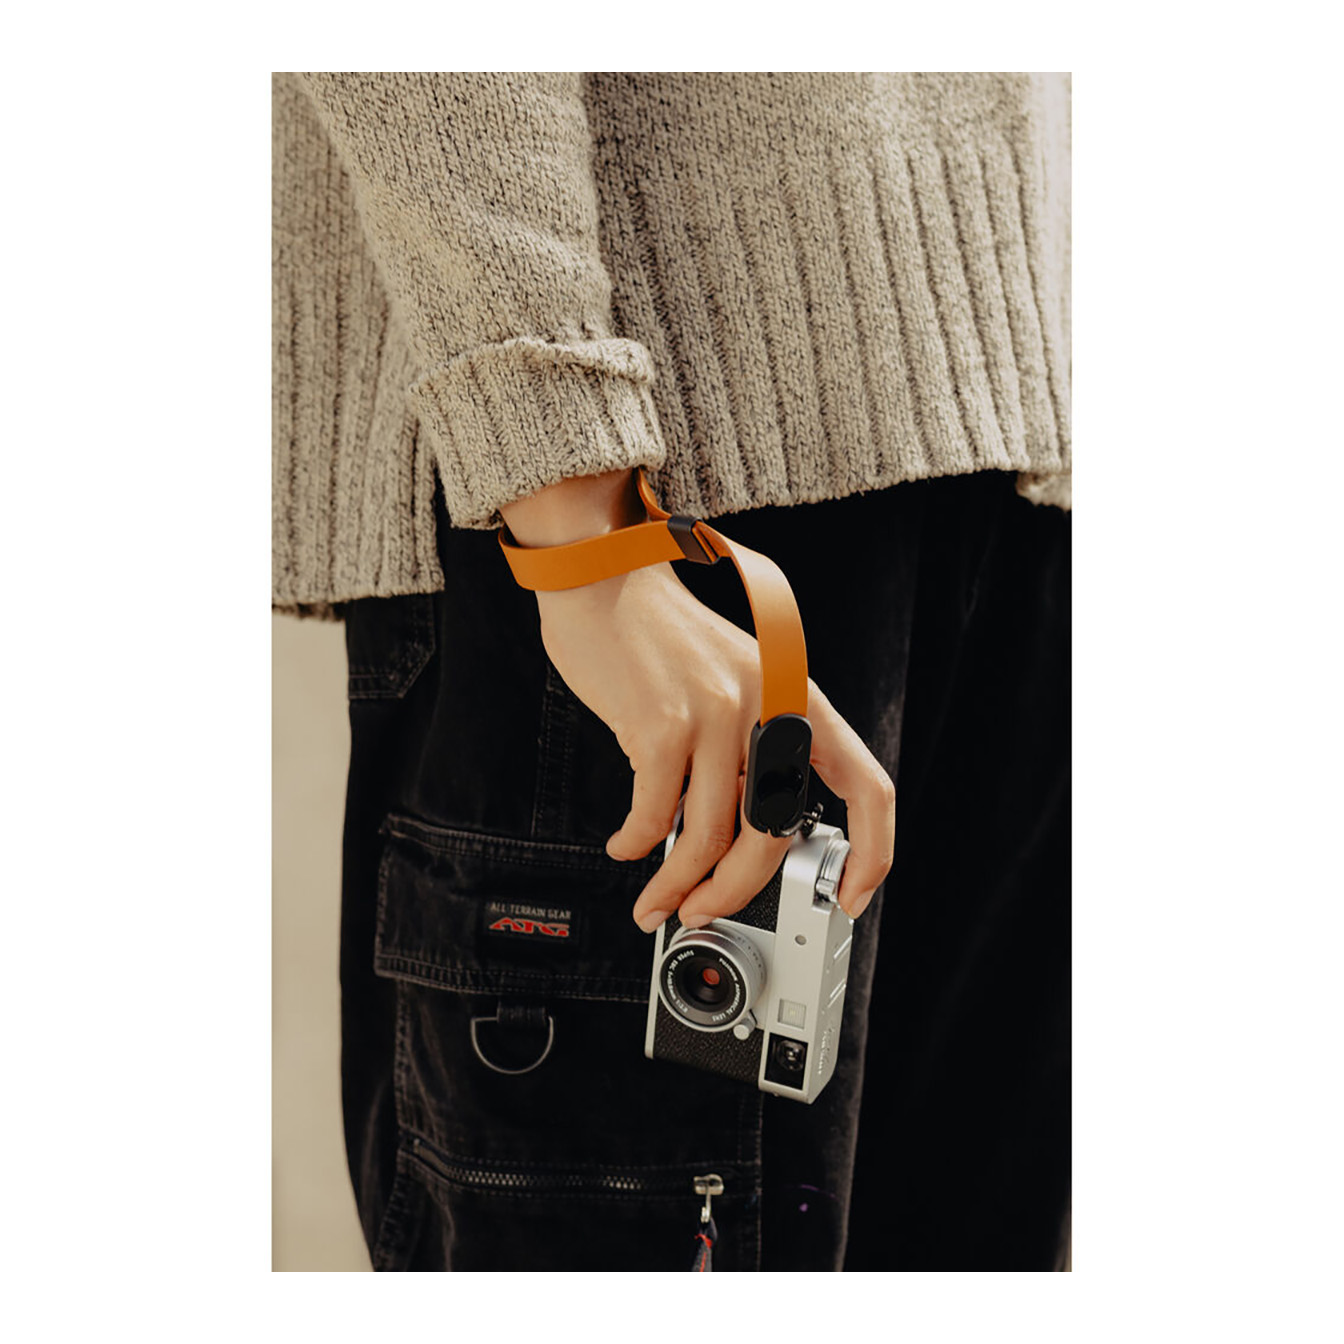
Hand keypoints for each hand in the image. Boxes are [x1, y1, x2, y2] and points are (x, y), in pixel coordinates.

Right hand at [500, 471, 895, 931]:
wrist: (604, 579)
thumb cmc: (665, 638)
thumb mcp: (738, 679)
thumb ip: (753, 745)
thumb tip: (743, 836)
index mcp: (800, 695)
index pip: (867, 784)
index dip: (873, 853)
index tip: (851, 896)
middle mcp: (770, 704)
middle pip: (772, 834)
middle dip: (734, 892)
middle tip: (704, 909)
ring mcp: (718, 714)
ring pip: (710, 837)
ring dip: (678, 885)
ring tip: (656, 899)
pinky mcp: (664, 725)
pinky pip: (656, 816)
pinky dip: (638, 844)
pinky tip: (626, 845)